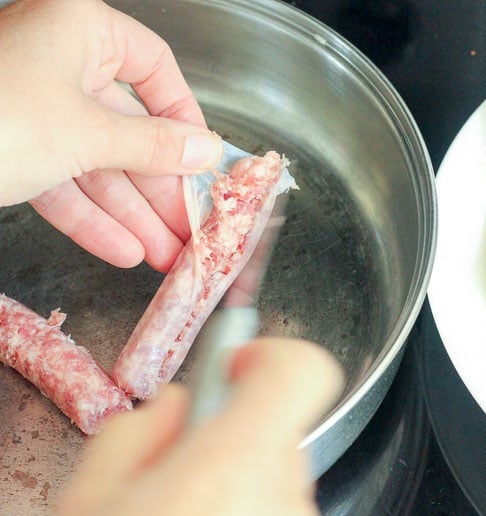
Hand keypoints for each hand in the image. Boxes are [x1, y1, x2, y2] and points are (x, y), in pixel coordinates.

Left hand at [0, 0, 222, 271]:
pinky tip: (122, 249)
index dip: (185, 118)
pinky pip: (63, 181)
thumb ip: (155, 146)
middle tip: (191, 227)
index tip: (204, 160)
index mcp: (81, 30)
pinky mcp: (11, 146)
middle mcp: (59, 62)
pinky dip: (91, 217)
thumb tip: (207, 152)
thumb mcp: (87, 134)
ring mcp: (33, 106)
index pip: (155, 68)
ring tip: (166, 255)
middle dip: (160, 188)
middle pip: (129, 128)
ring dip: (132, 214)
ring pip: (98, 162)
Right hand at [57, 337, 342, 515]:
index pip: (303, 371)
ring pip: (279, 479)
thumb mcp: (92, 502)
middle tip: (183, 473)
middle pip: (281, 430)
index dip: (272, 355)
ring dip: (240, 486)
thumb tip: (176, 409)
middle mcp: (286, 498)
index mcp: (236, 464)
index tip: (236, 368)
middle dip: (235, 437)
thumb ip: (136, 431)